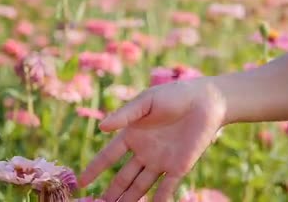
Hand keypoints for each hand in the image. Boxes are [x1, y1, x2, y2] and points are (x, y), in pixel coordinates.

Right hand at [78, 79, 226, 201]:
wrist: (206, 101)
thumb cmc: (174, 95)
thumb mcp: (146, 101)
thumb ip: (125, 115)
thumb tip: (101, 128)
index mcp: (132, 134)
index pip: (108, 156)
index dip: (95, 169)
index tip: (81, 183)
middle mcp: (144, 151)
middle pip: (123, 177)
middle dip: (111, 192)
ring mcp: (161, 161)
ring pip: (140, 186)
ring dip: (129, 200)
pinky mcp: (179, 167)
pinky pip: (166, 188)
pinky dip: (159, 200)